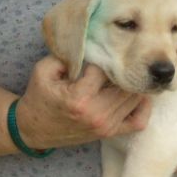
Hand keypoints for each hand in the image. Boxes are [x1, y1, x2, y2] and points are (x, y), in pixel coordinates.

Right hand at [16, 56, 150, 149]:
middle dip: (120, 68)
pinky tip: (134, 93)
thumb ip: (66, 55)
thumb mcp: (44, 71)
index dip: (101, 56)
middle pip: (124, 84)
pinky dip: (142, 107)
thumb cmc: (39, 98)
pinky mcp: (110, 133)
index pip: (103, 70)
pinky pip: (138, 121)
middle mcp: (97, 114)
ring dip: (131, 83)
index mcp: (80, 99)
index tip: (97, 51)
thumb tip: (91, 43)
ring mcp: (106, 126)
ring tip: (124, 71)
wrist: (33, 129)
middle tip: (115, 58)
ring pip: (134, 98)